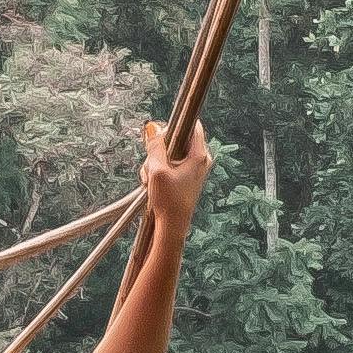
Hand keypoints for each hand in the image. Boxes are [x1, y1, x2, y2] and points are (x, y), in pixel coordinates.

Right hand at [142, 119, 212, 244]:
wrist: (172, 226)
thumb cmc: (169, 201)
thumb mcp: (157, 170)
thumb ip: (155, 146)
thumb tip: (152, 127)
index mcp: (199, 155)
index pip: (192, 125)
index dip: (173, 125)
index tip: (159, 133)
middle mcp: (200, 160)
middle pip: (177, 139)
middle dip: (160, 148)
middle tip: (153, 163)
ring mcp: (193, 169)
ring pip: (170, 152)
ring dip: (156, 162)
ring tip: (152, 177)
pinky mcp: (186, 176)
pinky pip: (169, 164)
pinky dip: (159, 170)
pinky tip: (154, 182)